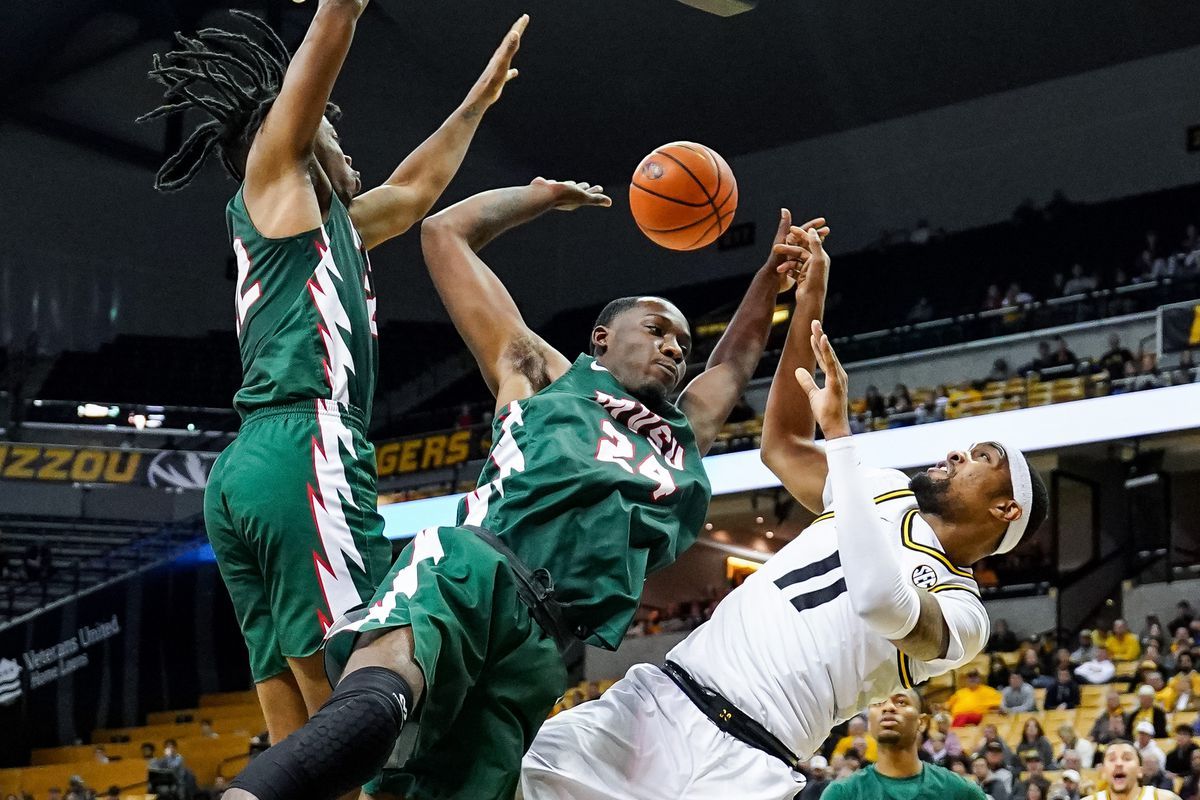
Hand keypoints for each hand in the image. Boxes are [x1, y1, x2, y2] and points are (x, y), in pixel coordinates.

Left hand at [466, 15, 528, 110]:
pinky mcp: (498, 79)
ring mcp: (498, 68)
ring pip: (507, 54)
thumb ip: (509, 49)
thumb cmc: (491, 82)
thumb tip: (515, 33)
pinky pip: (507, 72)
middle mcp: (498, 59)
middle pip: (509, 42)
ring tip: (517, 41)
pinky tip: (515, 72)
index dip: (519, 26)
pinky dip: (512, 71)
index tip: (525, 17)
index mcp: (501, 54)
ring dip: (513, 47)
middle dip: (517, 30)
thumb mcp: (502, 64)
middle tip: (523, 20)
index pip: (511, 37)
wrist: (480, 98)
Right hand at [531, 177, 612, 210]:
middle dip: (583, 188)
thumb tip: (609, 203)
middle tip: (587, 185)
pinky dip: (556, 183)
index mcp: (576, 201)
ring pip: (565, 187)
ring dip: (570, 185)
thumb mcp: (583, 197)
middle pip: (578, 191)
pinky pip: (554, 185)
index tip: (600, 188)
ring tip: (573, 183)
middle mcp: (566, 197)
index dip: (594, 191)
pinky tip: (553, 183)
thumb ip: (595, 199)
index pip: (588, 194)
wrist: (543, 194)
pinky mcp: (547, 188)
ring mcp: (556, 193)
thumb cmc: (564, 196)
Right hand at [773, 218, 830, 294]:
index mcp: (821, 257)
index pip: (810, 241)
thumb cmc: (815, 281)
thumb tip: (813, 230)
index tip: (791, 228)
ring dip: (786, 263)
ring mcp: (808, 271)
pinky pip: (793, 270)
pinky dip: (787, 271)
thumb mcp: (817, 260)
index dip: (801, 234)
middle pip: (800, 251)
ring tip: (778, 268)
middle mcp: (815, 263)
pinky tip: (782, 273)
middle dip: (788, 250)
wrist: (811, 300)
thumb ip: (815, 244)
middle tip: (775, 248)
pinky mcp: (802, 278)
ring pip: (794, 262)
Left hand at [794, 320, 850, 438]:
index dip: (817, 344)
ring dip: (822, 340)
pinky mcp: (836, 382)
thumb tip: (798, 370)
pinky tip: (823, 339)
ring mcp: (839, 378)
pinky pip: (830, 364)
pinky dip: (826, 351)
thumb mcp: (813, 395)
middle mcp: (838, 374)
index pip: (823, 357)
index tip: (813, 332)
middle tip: (814, 322)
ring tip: (817, 326)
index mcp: (834, 376)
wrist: (835, 427)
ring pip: (829, 355)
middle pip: (827, 352)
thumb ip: (806, 382)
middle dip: (820, 336)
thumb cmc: (827, 413)